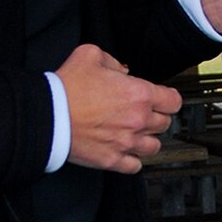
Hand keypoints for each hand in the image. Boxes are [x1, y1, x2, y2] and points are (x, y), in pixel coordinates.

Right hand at [57, 43, 180, 173]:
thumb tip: (121, 70)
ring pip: (154, 146)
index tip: (163, 99)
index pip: (173, 101)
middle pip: (165, 123)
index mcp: (138, 94)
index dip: (168, 99)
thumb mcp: (90, 55)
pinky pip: (135, 166)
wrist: (48, 115)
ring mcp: (126, 142)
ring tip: (136, 133)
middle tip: (144, 114)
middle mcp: (137, 120)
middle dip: (156, 117)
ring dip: (148, 139)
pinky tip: (126, 151)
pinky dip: (133, 160)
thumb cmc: (67, 88)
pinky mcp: (112, 159)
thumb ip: (113, 61)